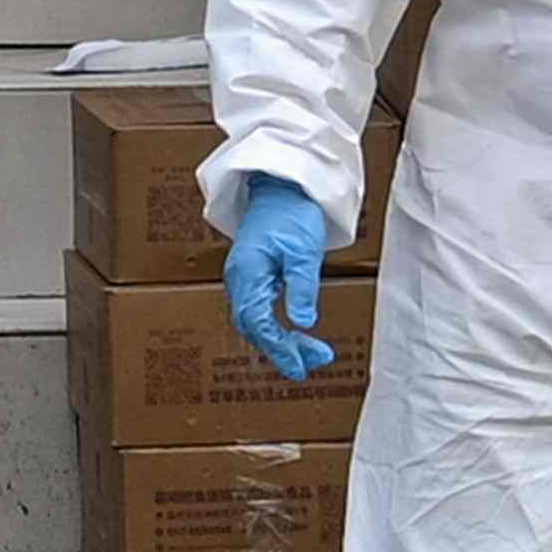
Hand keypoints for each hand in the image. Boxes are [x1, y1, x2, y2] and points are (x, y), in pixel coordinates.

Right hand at [222, 179, 338, 380]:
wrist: (282, 186)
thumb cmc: (292, 213)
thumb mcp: (304, 251)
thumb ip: (302, 288)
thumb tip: (304, 323)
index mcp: (247, 274)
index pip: (259, 322)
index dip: (280, 347)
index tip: (302, 365)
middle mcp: (239, 280)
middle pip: (255, 327)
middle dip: (282, 349)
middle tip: (312, 364)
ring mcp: (243, 278)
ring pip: (256, 321)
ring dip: (280, 340)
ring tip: (308, 355)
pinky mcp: (252, 275)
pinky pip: (258, 310)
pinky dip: (275, 327)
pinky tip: (293, 335)